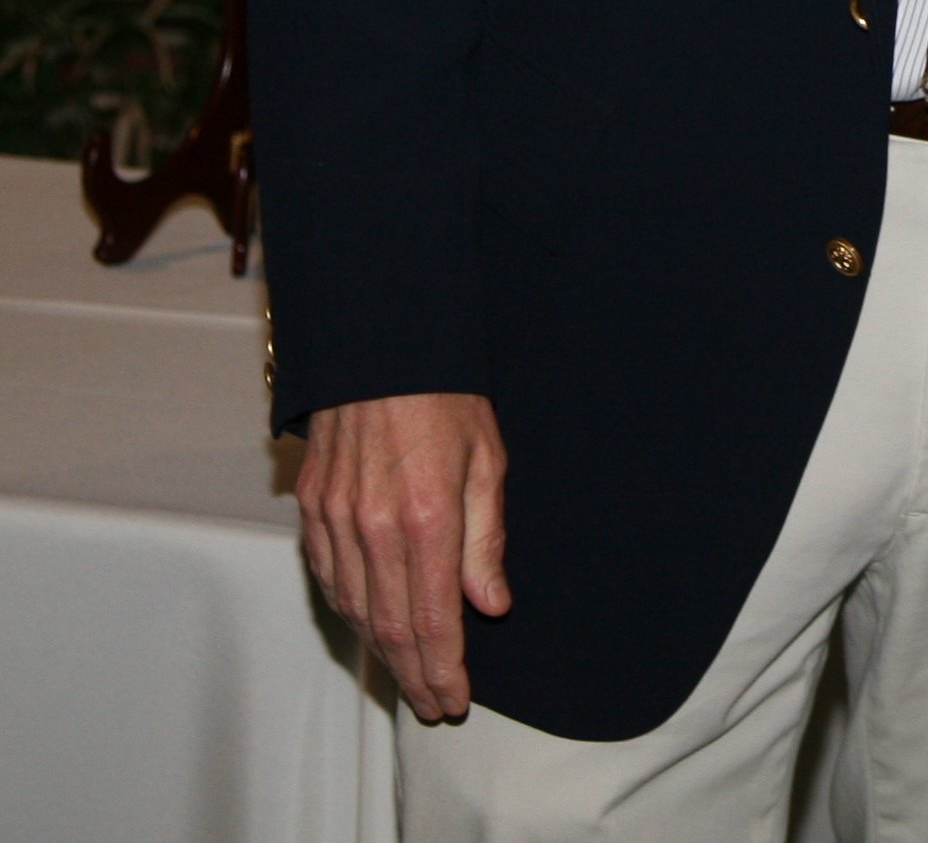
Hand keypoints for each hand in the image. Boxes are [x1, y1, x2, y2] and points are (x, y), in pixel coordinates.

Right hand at [297, 392, 510, 721]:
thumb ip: (486, 538)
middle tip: (431, 704)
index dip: (442, 667)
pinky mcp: (312, 509)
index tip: (452, 699)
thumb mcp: (486, 460)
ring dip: (381, 651)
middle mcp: (373, 529)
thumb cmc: (444, 396)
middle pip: (390, 626)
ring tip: (407, 677)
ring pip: (355, 609)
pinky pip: (328, 579)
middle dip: (413, 674)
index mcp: (424, 518)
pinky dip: (350, 611)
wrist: (380, 347)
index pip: (432, 618)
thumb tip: (490, 605)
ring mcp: (335, 521)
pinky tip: (368, 625)